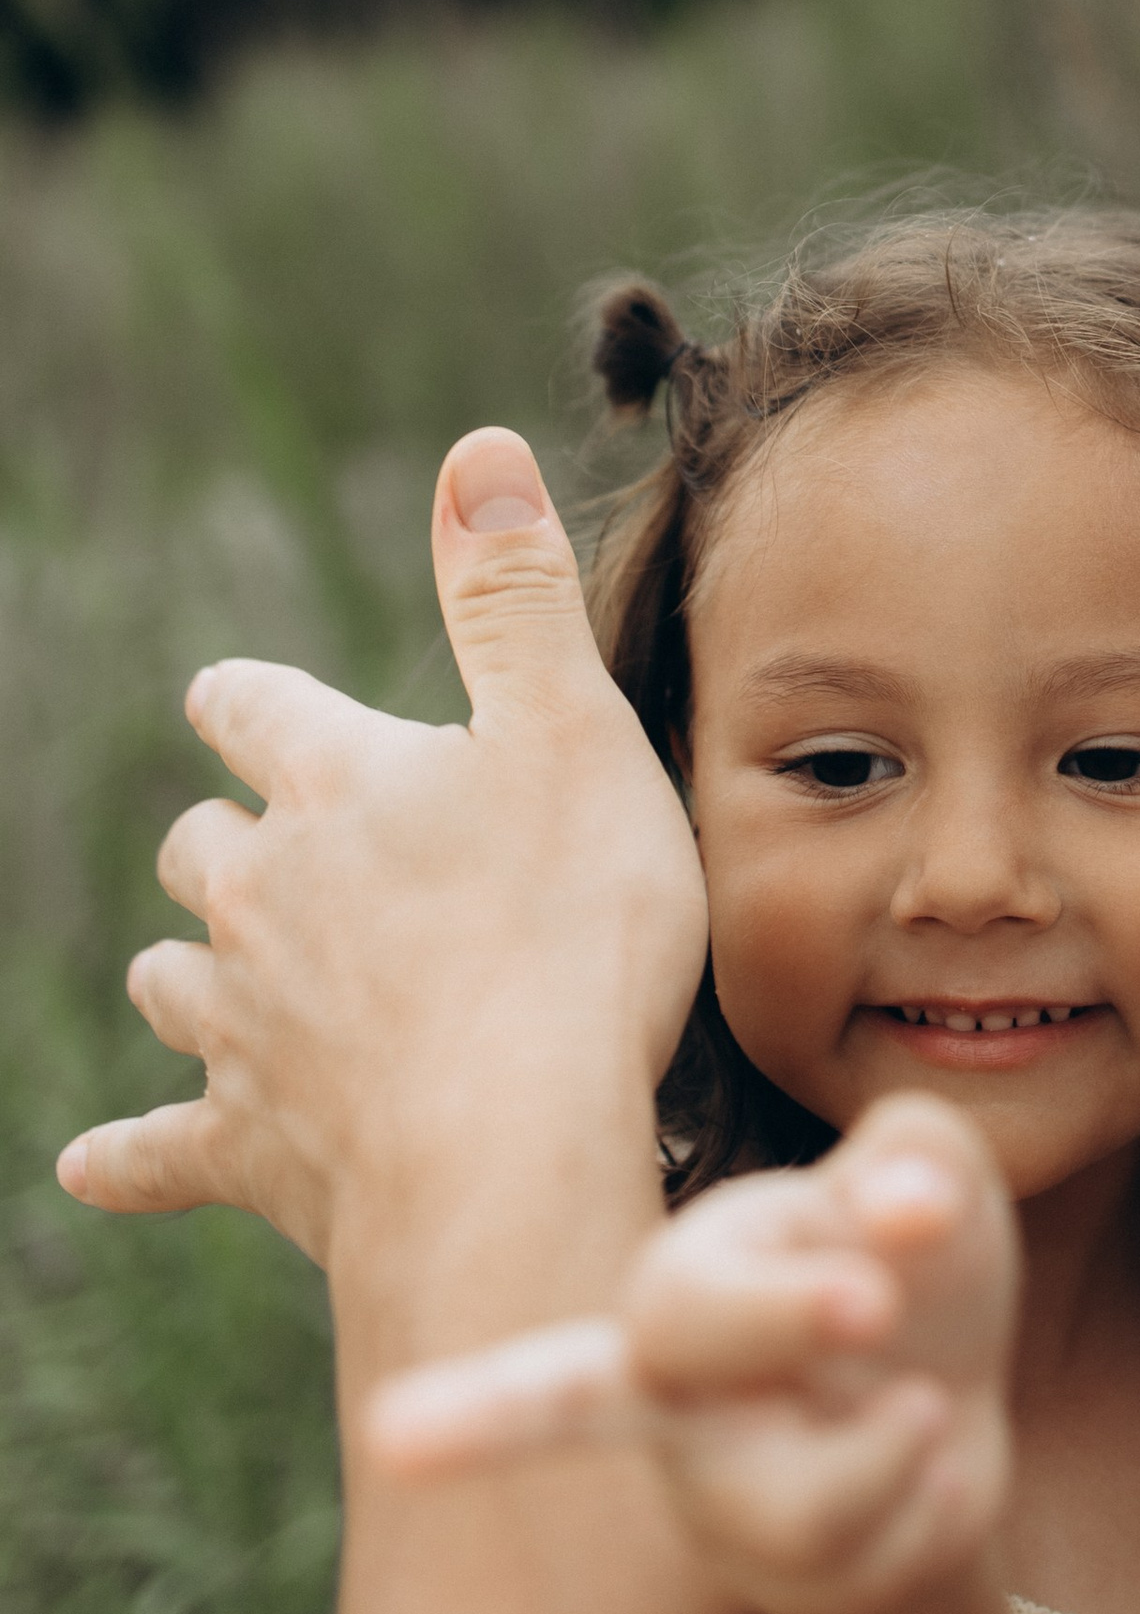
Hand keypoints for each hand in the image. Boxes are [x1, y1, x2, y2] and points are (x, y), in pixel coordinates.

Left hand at [58, 429, 705, 1277]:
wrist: (510, 1144)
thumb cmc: (569, 929)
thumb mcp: (573, 730)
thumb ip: (513, 594)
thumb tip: (473, 449)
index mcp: (334, 783)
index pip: (255, 706)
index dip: (249, 699)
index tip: (237, 700)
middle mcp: (260, 895)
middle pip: (200, 847)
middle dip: (224, 842)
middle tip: (267, 853)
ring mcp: (244, 1025)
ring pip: (173, 981)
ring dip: (189, 974)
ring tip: (214, 981)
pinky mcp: (246, 1144)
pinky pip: (157, 1149)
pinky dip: (126, 1154)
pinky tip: (91, 1164)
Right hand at [370, 1097, 1017, 1613]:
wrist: (952, 1386)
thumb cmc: (915, 1259)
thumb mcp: (939, 1182)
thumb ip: (923, 1156)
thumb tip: (915, 1206)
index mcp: (701, 1274)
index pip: (684, 1302)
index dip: (776, 1311)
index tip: (879, 1304)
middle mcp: (676, 1388)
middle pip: (591, 1402)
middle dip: (555, 1400)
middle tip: (648, 1372)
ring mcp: (716, 1493)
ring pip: (790, 1522)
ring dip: (888, 1462)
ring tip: (934, 1406)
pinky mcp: (780, 1574)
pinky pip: (867, 1571)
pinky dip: (934, 1512)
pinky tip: (937, 1470)